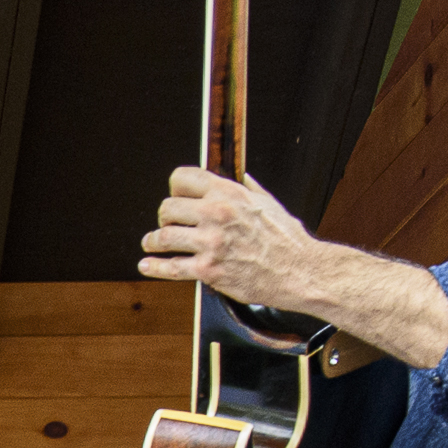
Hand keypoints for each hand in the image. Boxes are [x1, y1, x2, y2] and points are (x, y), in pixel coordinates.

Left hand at [141, 164, 320, 309]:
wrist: (299, 271)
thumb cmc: (287, 240)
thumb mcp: (268, 203)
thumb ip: (247, 188)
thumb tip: (237, 176)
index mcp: (230, 194)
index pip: (183, 179)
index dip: (175, 188)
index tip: (174, 197)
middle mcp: (217, 214)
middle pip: (167, 208)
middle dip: (164, 217)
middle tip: (167, 224)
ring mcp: (211, 243)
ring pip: (163, 236)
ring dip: (153, 241)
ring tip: (152, 243)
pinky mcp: (208, 270)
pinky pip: (171, 267)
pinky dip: (154, 267)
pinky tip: (147, 265)